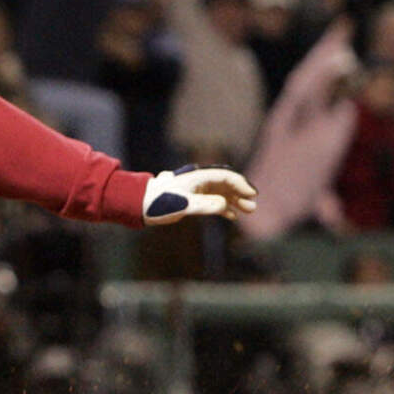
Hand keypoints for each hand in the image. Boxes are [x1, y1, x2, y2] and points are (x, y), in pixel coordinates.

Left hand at [143, 166, 257, 224]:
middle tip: (252, 206)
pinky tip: (232, 216)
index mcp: (198, 177)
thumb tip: (225, 204)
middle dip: (240, 193)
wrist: (141, 205)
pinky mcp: (193, 200)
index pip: (225, 176)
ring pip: (221, 193)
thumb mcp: (183, 204)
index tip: (252, 194)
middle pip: (226, 184)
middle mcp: (199, 181)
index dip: (240, 184)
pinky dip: (224, 208)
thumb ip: (204, 204)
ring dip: (235, 201)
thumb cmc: (159, 202)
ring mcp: (197, 190)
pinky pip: (213, 201)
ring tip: (248, 211)